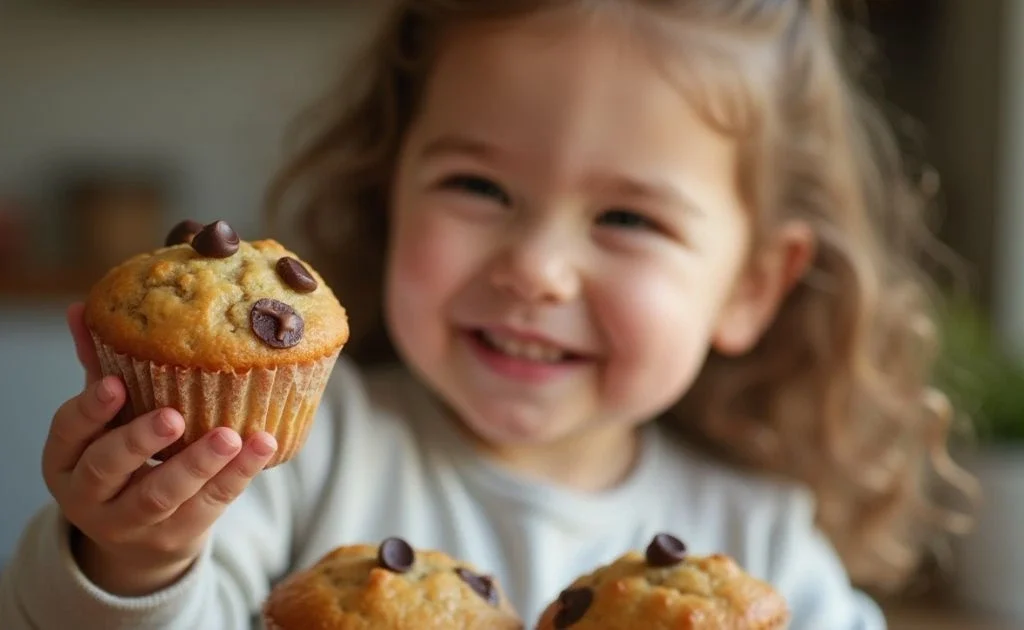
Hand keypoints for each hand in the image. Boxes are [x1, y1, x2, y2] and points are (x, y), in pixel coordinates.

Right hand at [41, 303, 278, 595]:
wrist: (140, 540)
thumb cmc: (123, 460)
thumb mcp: (105, 421)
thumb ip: (99, 368)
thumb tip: (82, 307)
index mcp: (65, 459)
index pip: (69, 432)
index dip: (90, 409)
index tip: (115, 383)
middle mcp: (90, 495)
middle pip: (108, 468)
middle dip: (140, 441)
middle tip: (173, 416)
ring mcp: (132, 523)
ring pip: (160, 496)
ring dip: (198, 464)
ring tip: (230, 436)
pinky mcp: (177, 536)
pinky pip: (209, 506)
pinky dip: (236, 476)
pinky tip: (261, 446)